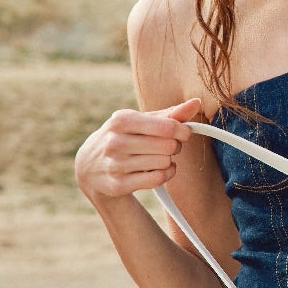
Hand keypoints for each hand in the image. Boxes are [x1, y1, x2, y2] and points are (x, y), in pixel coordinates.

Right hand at [75, 99, 203, 204]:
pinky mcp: (119, 184)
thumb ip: (170, 113)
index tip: (184, 133)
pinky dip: (166, 174)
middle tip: (168, 146)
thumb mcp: (140, 121)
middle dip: (175, 146)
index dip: (183, 131)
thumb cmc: (123, 137)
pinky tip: (159, 170)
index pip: (167, 126)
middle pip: (169, 146)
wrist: (90, 167)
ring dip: (169, 161)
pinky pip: (158, 179)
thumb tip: (196, 102)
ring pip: (165, 163)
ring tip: (158, 157)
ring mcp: (116, 164)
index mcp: (121, 120)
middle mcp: (116, 142)